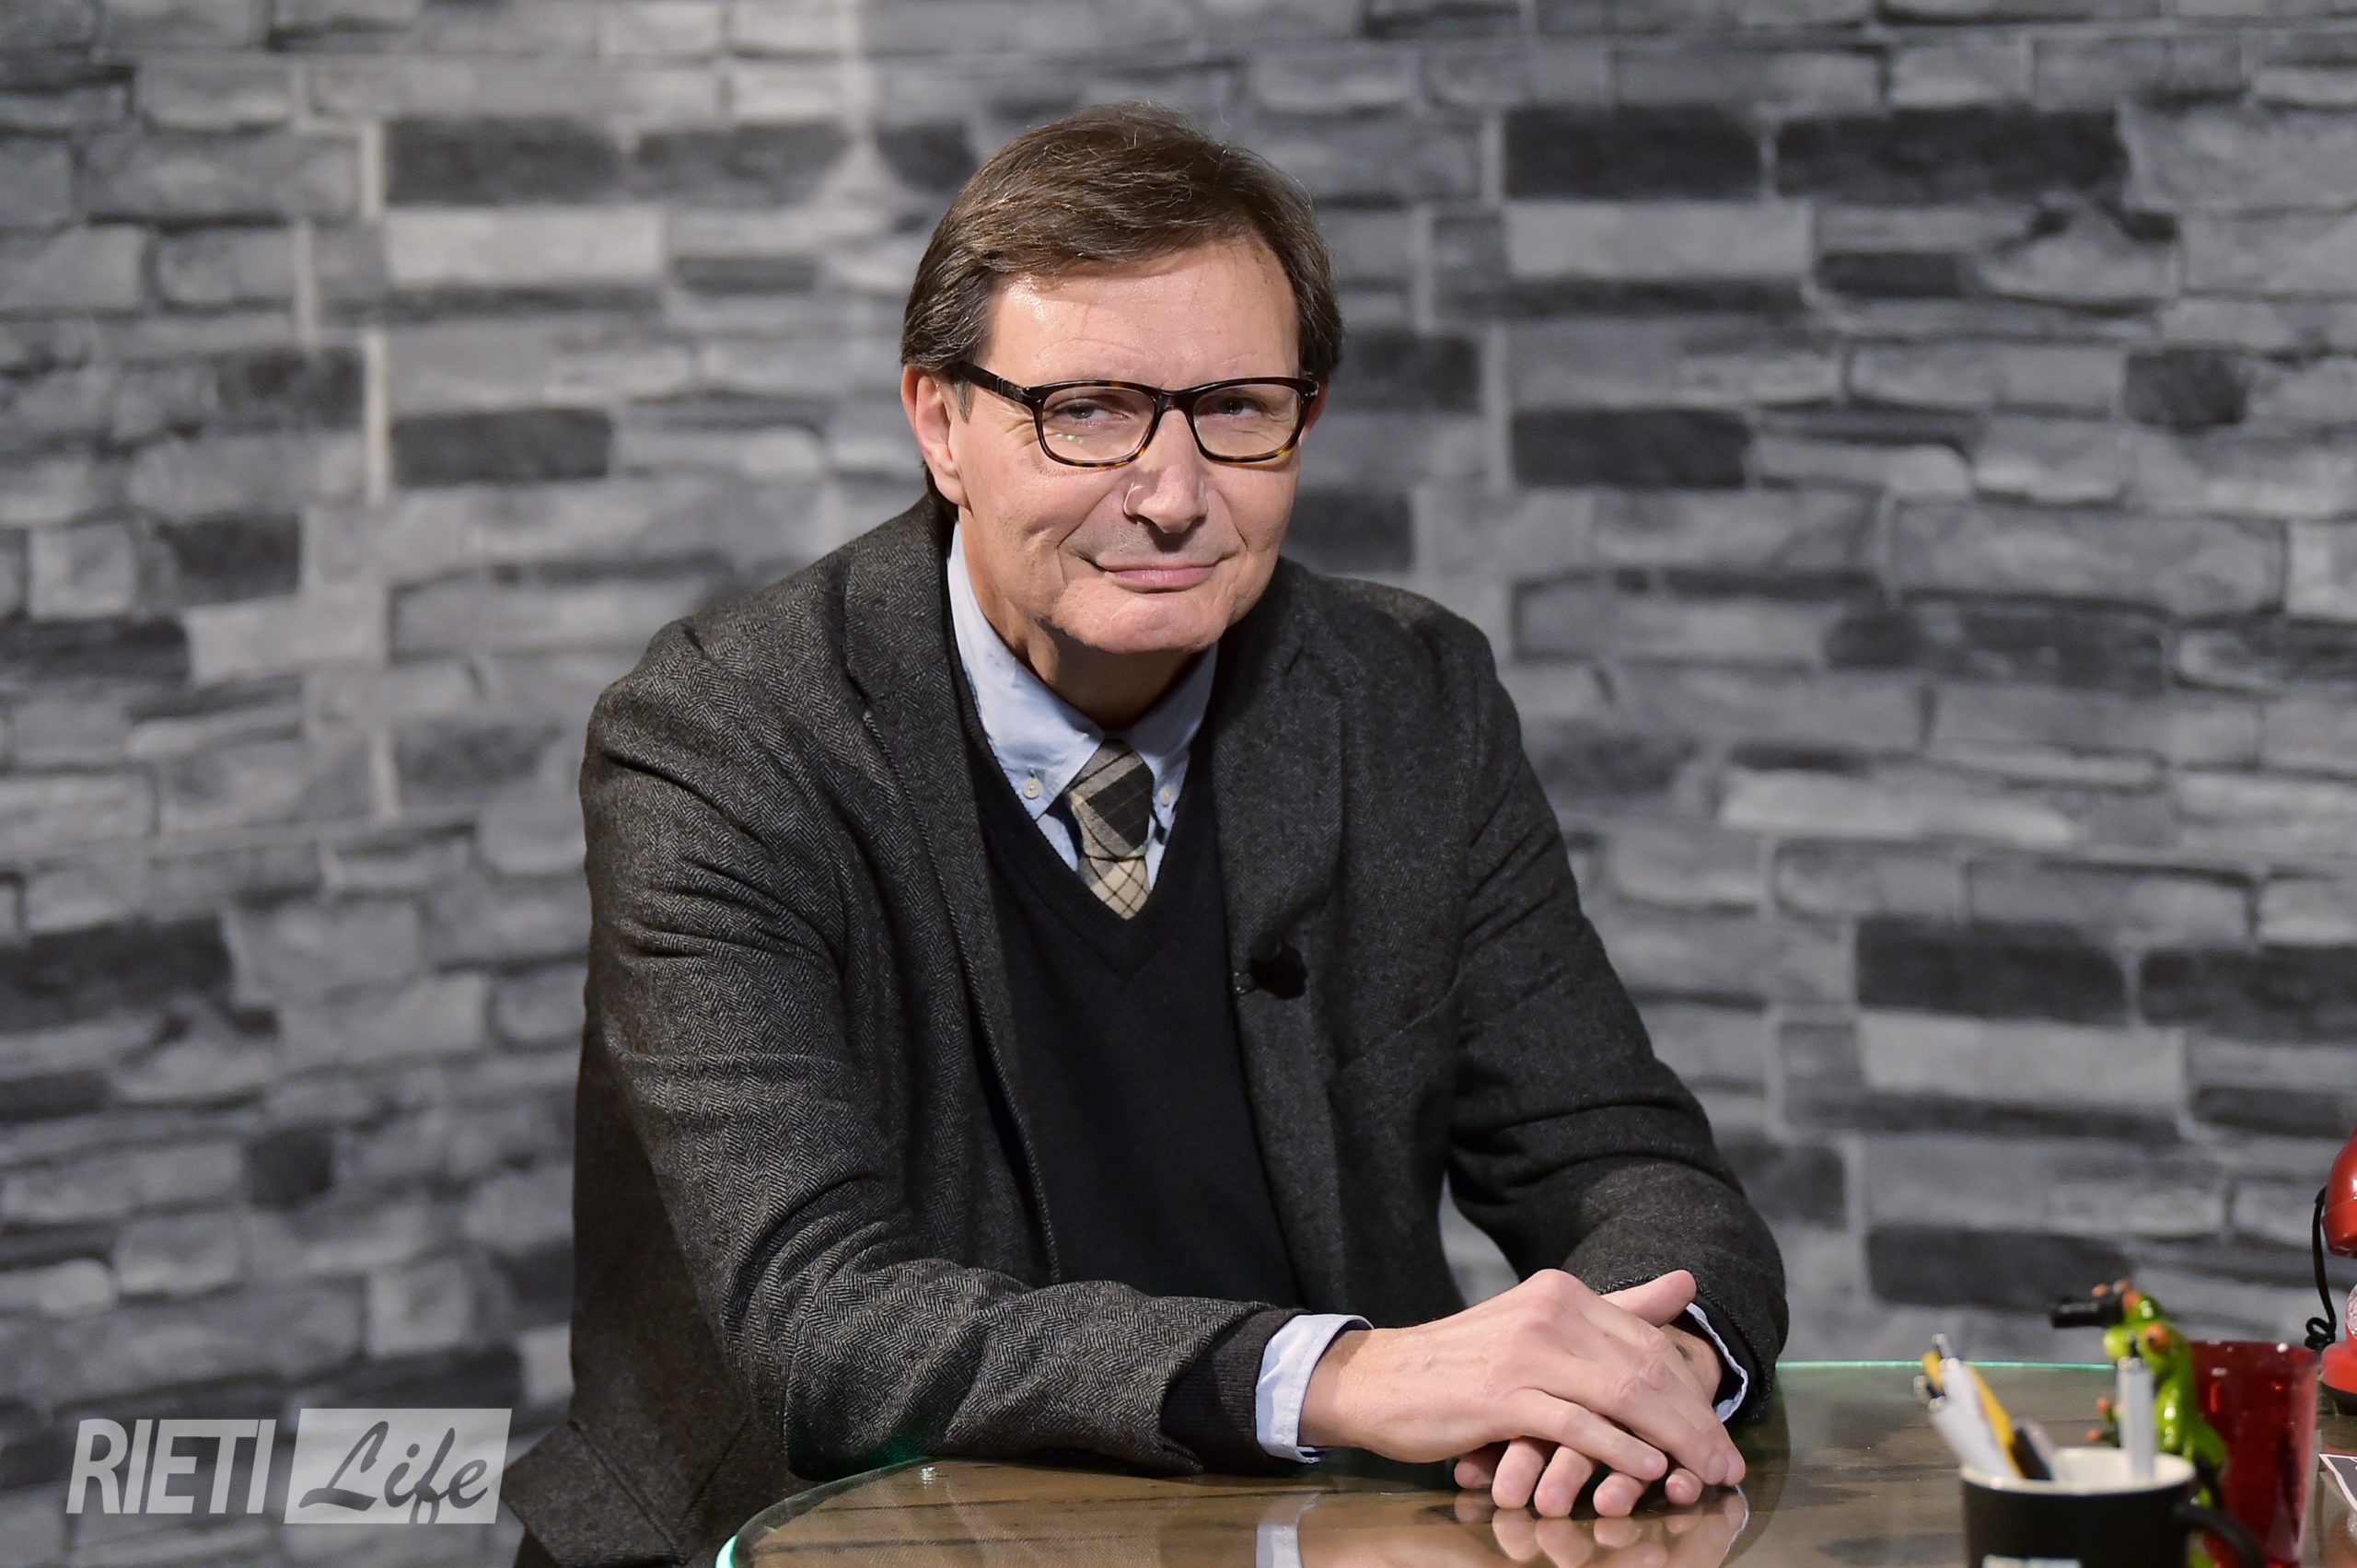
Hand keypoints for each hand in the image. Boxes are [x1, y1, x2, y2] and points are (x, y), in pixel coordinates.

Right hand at [1298, 1267, 1743, 1513]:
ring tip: (1702, 1476)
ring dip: (1674, 1442)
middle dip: (1696, 1424)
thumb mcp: (1539, 1324)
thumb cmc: (1464, 1363)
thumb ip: (1616, 1309)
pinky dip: (1619, 1449)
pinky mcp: (1501, 1396)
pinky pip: (1576, 1425)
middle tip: (1727, 1467)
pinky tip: (1647, 1470)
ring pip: (1623, 1396)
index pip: (1650, 1341)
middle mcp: (1548, 1312)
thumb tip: (1686, 1282)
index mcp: (1561, 1292)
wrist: (1381, 1379)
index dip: (1695, 1391)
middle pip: (1646, 1370)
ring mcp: (1525, 1352)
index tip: (1722, 1437)